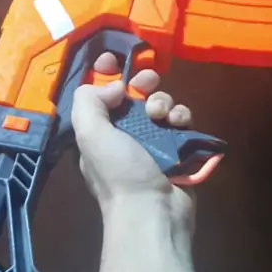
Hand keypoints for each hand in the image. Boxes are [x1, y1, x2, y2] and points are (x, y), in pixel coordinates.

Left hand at [71, 52, 196, 229]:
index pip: (101, 96)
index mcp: (100, 134)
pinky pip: (182, 123)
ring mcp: (154, 144)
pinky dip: (182, 117)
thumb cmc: (119, 172)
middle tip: (148, 81)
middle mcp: (125, 137)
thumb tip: (113, 86)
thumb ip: (89, 101)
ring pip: (161, 107)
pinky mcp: (180, 151)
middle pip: (135, 97)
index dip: (107, 75)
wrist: (154, 212)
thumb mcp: (90, 134)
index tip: (116, 59)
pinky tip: (179, 123)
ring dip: (164, 101)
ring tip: (162, 114)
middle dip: (142, 84)